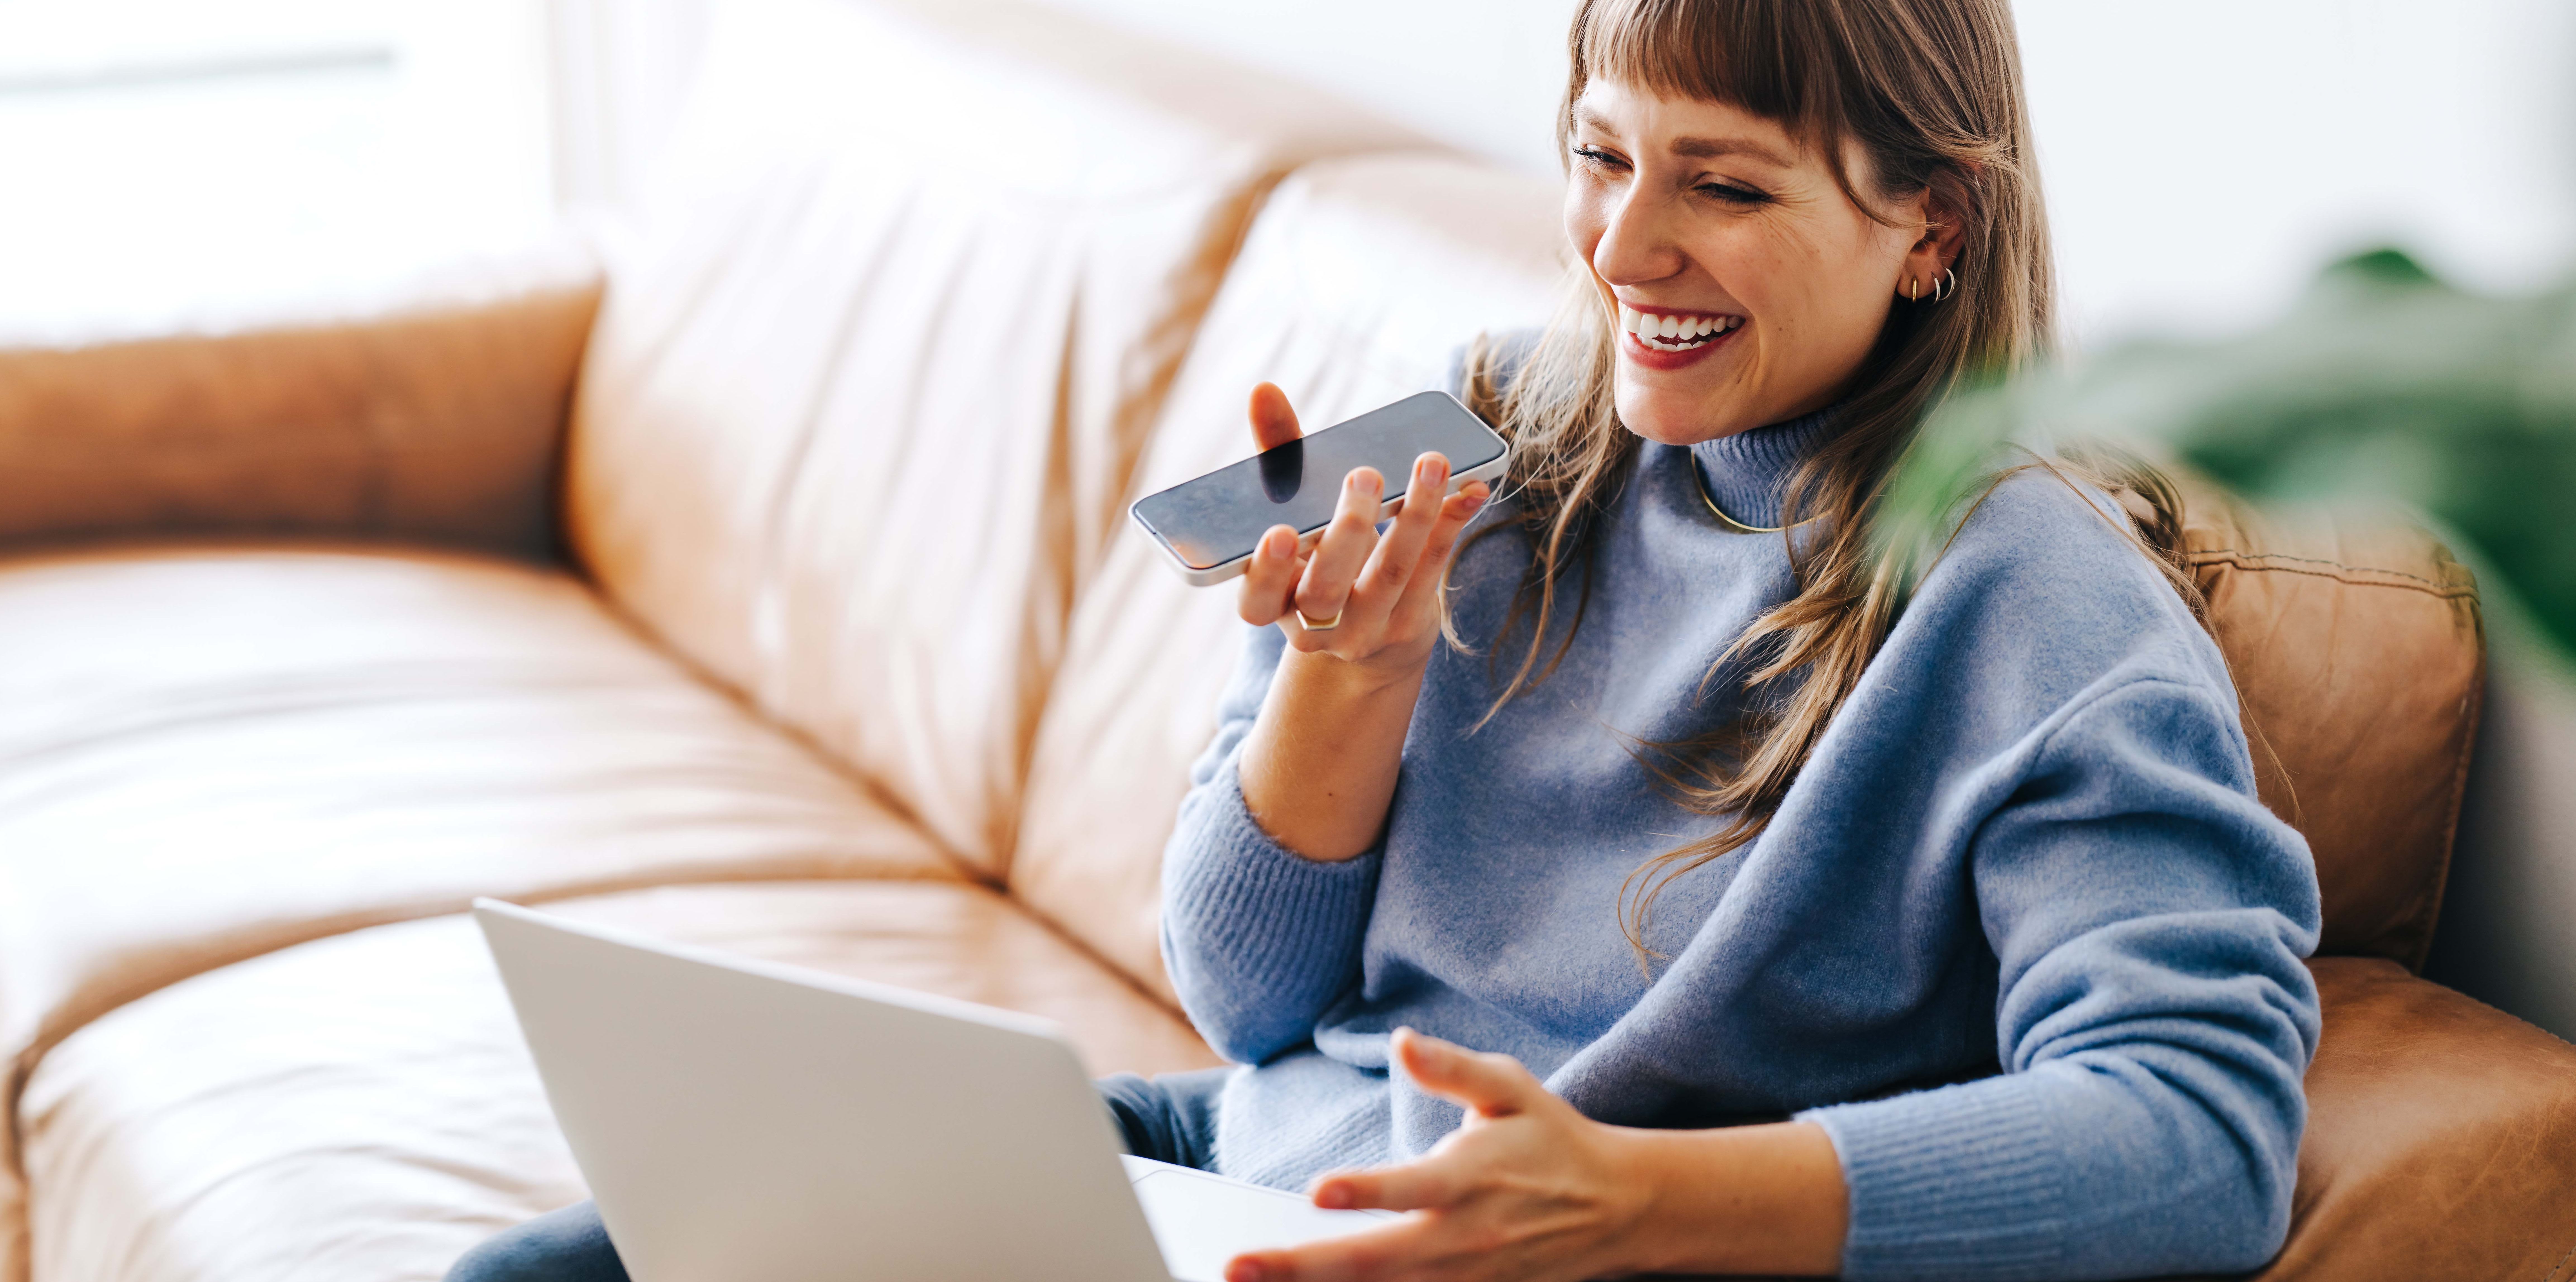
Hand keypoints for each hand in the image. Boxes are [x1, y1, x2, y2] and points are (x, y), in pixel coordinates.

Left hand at [1221, 1029, 1650, 1281]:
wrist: (1616, 1208)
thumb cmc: (1551, 1138)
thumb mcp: (1512, 1088)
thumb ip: (1454, 1068)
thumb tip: (1403, 1040)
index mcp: (1472, 1176)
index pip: (1413, 1187)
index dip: (1367, 1191)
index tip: (1317, 1190)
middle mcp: (1464, 1234)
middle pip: (1378, 1259)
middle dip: (1304, 1266)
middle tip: (1238, 1264)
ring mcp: (1466, 1275)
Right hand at [1235, 383, 1489, 678]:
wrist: (1368, 630)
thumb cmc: (1320, 556)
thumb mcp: (1293, 514)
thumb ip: (1277, 457)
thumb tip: (1263, 391)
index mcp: (1272, 603)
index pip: (1256, 601)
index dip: (1267, 571)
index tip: (1283, 532)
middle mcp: (1314, 626)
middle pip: (1325, 589)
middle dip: (1348, 531)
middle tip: (1364, 475)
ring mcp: (1365, 630)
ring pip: (1390, 574)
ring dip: (1415, 515)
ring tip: (1431, 463)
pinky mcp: (1409, 623)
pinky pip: (1432, 571)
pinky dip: (1451, 525)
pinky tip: (1472, 489)